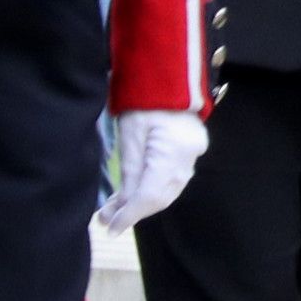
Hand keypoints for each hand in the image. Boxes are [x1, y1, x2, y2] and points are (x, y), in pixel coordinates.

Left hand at [98, 109, 207, 230]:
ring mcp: (193, 153)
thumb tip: (123, 205)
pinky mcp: (190, 149)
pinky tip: (133, 191)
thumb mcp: (130, 134)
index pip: (150, 195)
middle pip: (161, 196)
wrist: (168, 71)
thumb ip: (129, 172)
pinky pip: (171, 177)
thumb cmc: (144, 97)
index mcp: (173, 152)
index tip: (110, 228)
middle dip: (134, 211)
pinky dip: (152, 187)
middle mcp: (189, 157)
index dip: (129, 215)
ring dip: (141, 201)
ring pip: (167, 189)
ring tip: (115, 208)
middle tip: (107, 220)